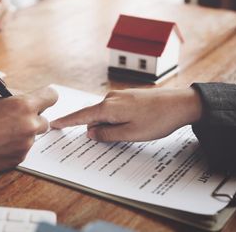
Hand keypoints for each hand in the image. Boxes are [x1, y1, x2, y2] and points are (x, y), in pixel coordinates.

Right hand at [0, 85, 57, 173]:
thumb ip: (11, 91)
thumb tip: (22, 94)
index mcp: (24, 105)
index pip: (52, 96)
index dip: (45, 96)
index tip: (40, 98)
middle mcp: (30, 125)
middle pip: (44, 119)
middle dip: (33, 116)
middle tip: (16, 116)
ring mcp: (25, 144)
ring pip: (32, 135)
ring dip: (22, 132)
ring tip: (0, 130)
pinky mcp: (18, 158)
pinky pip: (22, 148)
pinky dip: (14, 145)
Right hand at [50, 88, 201, 142]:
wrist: (181, 103)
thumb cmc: (157, 120)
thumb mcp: (130, 134)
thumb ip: (107, 134)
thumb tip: (90, 133)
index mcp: (108, 108)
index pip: (81, 116)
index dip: (67, 121)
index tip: (53, 124)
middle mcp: (110, 98)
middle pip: (93, 116)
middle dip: (93, 129)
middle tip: (109, 138)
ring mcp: (120, 96)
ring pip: (105, 114)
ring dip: (107, 126)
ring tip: (127, 133)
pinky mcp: (128, 97)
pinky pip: (114, 110)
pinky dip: (114, 120)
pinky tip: (129, 126)